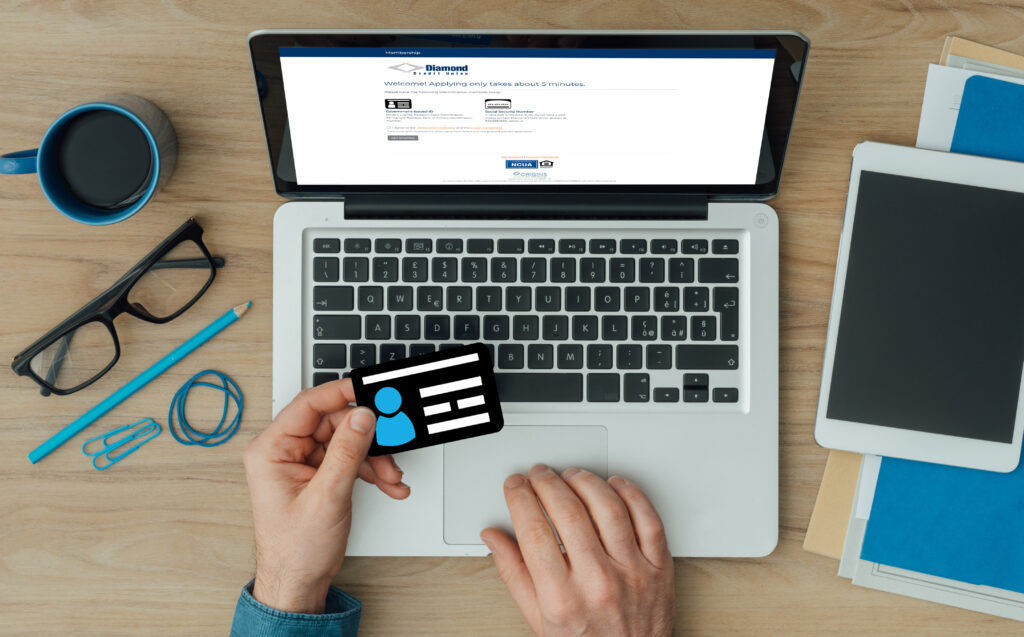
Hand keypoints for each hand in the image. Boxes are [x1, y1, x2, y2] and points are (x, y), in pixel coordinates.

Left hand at [242, 379, 409, 612]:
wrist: (298, 583)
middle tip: (390, 448)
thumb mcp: (326, 496)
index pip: (309, 405)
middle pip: (334, 423)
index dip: (342, 393)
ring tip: (391, 476)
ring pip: (346, 441)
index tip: (371, 389)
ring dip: (374, 457)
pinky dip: (370, 469)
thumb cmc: (295, 550)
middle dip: (367, 438)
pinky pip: (348, 458)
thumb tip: (363, 416)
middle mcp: (283, 452)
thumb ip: (347, 451)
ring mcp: (300, 463)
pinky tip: (387, 483)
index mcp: (271, 450)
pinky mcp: (316, 474)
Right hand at [481, 465, 673, 636]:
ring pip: (608, 508)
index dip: (520, 498)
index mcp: (562, 598)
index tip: (516, 486)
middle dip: (547, 483)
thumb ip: (514, 574)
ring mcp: (633, 573)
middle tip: (538, 475)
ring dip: (585, 482)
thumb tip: (494, 537)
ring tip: (571, 476)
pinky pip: (648, 519)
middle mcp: (598, 583)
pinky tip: (614, 485)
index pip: (534, 531)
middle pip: (568, 512)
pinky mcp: (659, 568)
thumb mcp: (539, 619)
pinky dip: (631, 494)